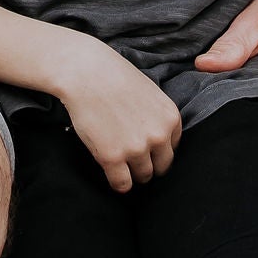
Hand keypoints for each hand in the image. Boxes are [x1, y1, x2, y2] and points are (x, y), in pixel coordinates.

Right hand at [56, 40, 181, 192]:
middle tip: (133, 161)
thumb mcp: (150, 93)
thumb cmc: (114, 76)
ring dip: (133, 174)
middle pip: (162, 167)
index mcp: (171, 118)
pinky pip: (122, 185)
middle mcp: (159, 136)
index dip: (157, 150)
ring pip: (143, 177)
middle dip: (148, 165)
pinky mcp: (112, 157)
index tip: (145, 149)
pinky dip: (118, 183)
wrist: (86, 72)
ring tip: (121, 164)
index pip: (172, 149)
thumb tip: (156, 140)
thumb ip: (158, 118)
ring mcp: (136, 148)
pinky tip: (111, 172)